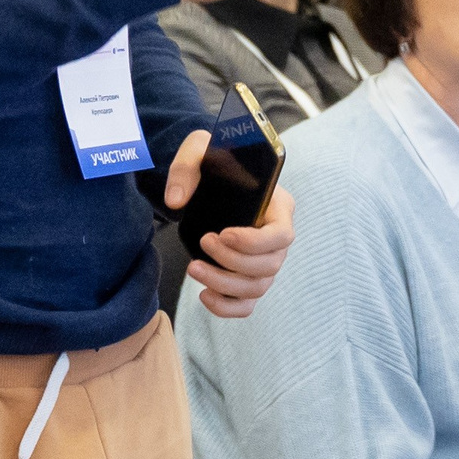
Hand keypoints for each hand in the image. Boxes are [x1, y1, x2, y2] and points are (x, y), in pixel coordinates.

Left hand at [164, 135, 295, 318]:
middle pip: (270, 265)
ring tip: (194, 268)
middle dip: (232, 262)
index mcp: (279, 206)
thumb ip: (186, 168)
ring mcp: (264, 260)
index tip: (223, 233)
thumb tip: (176, 201)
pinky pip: (246, 305)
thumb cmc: (210, 163)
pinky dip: (226, 307)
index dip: (254, 242)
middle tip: (203, 242)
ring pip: (257, 287)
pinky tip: (204, 294)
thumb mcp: (198, 151)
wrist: (205, 179)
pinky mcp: (247, 277)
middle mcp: (277, 237)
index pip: (283, 235)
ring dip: (224, 284)